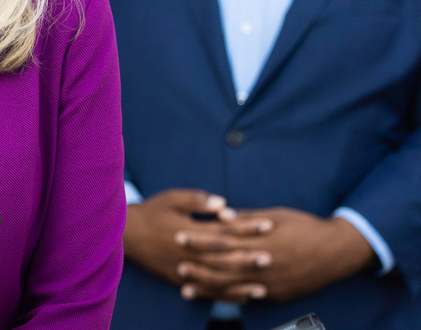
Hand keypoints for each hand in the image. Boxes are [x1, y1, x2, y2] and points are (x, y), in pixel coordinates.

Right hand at [125, 188, 272, 296]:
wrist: (125, 234)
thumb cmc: (151, 212)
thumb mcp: (172, 198)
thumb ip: (197, 201)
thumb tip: (223, 203)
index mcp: (190, 230)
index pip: (225, 229)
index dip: (248, 226)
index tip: (268, 224)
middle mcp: (190, 252)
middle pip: (225, 256)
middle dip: (250, 256)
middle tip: (273, 257)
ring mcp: (185, 268)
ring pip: (218, 278)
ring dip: (241, 282)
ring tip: (263, 285)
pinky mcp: (180, 279)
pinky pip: (206, 290)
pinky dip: (225, 295)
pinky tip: (241, 297)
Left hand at [178, 208, 375, 302]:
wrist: (336, 252)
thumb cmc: (304, 226)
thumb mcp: (275, 215)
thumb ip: (246, 218)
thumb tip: (220, 215)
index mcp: (260, 242)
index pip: (221, 241)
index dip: (199, 240)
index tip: (179, 236)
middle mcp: (263, 265)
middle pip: (223, 267)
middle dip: (197, 267)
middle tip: (176, 265)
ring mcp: (270, 283)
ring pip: (233, 288)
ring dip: (208, 289)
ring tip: (186, 288)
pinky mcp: (277, 294)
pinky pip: (248, 298)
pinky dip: (229, 298)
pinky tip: (214, 299)